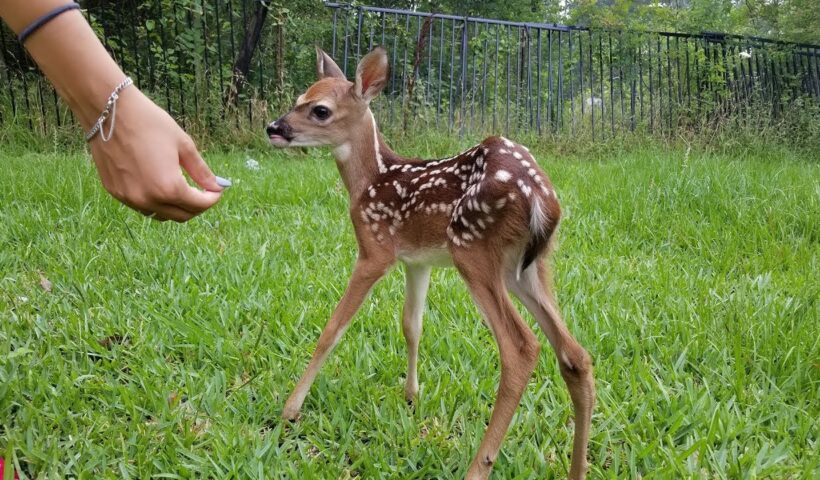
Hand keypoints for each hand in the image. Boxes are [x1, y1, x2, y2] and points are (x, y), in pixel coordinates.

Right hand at [88, 88, 222, 221]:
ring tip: (182, 189)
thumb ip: (201, 170)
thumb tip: (217, 186)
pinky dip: (155, 202)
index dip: (212, 199)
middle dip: (196, 207)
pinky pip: (142, 206)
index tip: (216, 190)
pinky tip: (159, 185)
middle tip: (203, 192)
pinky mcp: (115, 192)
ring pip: (161, 214)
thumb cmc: (149, 123)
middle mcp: (148, 199)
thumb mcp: (183, 145)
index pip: (198, 205)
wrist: (108, 111)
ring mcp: (129, 198)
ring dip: (175, 207)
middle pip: (181, 216)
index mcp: (169, 187)